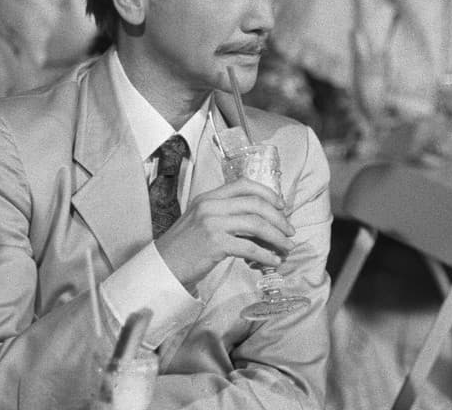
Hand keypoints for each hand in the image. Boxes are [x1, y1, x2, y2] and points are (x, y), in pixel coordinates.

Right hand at [154, 177, 295, 287]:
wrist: (161, 268)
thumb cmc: (185, 247)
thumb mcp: (202, 221)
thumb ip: (226, 215)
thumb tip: (262, 222)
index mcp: (209, 197)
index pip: (245, 184)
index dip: (268, 193)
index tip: (281, 205)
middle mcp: (211, 206)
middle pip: (256, 204)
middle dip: (279, 218)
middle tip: (290, 231)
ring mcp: (212, 223)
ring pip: (257, 224)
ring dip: (277, 237)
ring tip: (287, 247)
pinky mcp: (215, 243)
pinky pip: (250, 247)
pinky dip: (266, 255)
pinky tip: (273, 261)